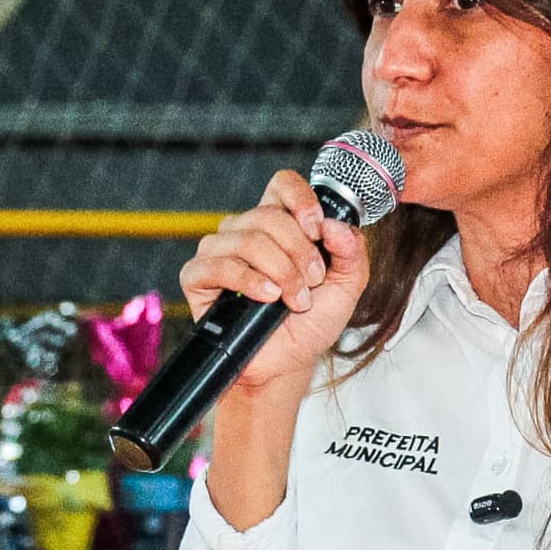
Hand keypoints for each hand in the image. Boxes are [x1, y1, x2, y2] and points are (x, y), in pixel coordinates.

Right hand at [181, 170, 366, 400]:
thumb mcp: (346, 288)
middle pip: (268, 215)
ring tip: (294, 299)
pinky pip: (218, 265)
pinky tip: (267, 298)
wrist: (287, 363)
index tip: (317, 230)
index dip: (300, 200)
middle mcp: (246, 231)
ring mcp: (219, 251)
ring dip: (280, 271)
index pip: (282, 185)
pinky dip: (248, 281)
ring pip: (247, 239)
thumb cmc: (310, 323)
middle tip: (312, 282)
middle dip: (299, 252)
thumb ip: (352, 253)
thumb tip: (336, 225)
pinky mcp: (198, 277)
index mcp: (280, 224)